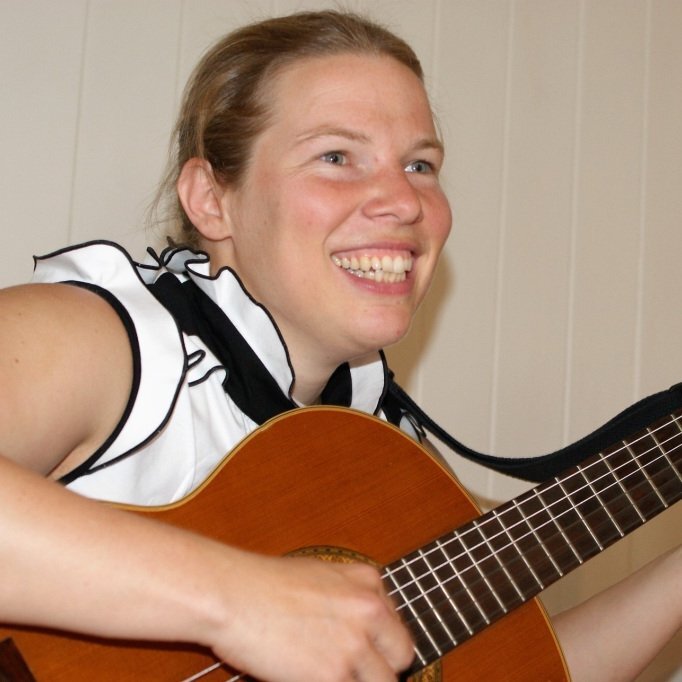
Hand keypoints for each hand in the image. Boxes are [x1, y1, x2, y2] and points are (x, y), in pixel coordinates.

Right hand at [207, 552, 414, 681]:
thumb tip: (363, 633)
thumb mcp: (320, 575)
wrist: (233, 594)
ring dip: (357, 681)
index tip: (363, 654)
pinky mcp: (334, 676)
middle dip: (380, 667)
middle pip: (401, 655)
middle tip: (348, 670)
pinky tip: (306, 677)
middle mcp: (369, 609)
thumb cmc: (263, 584)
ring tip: (326, 673)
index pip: (396, 625)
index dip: (379, 646)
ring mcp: (355, 644)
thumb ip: (349, 599)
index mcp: (367, 582)